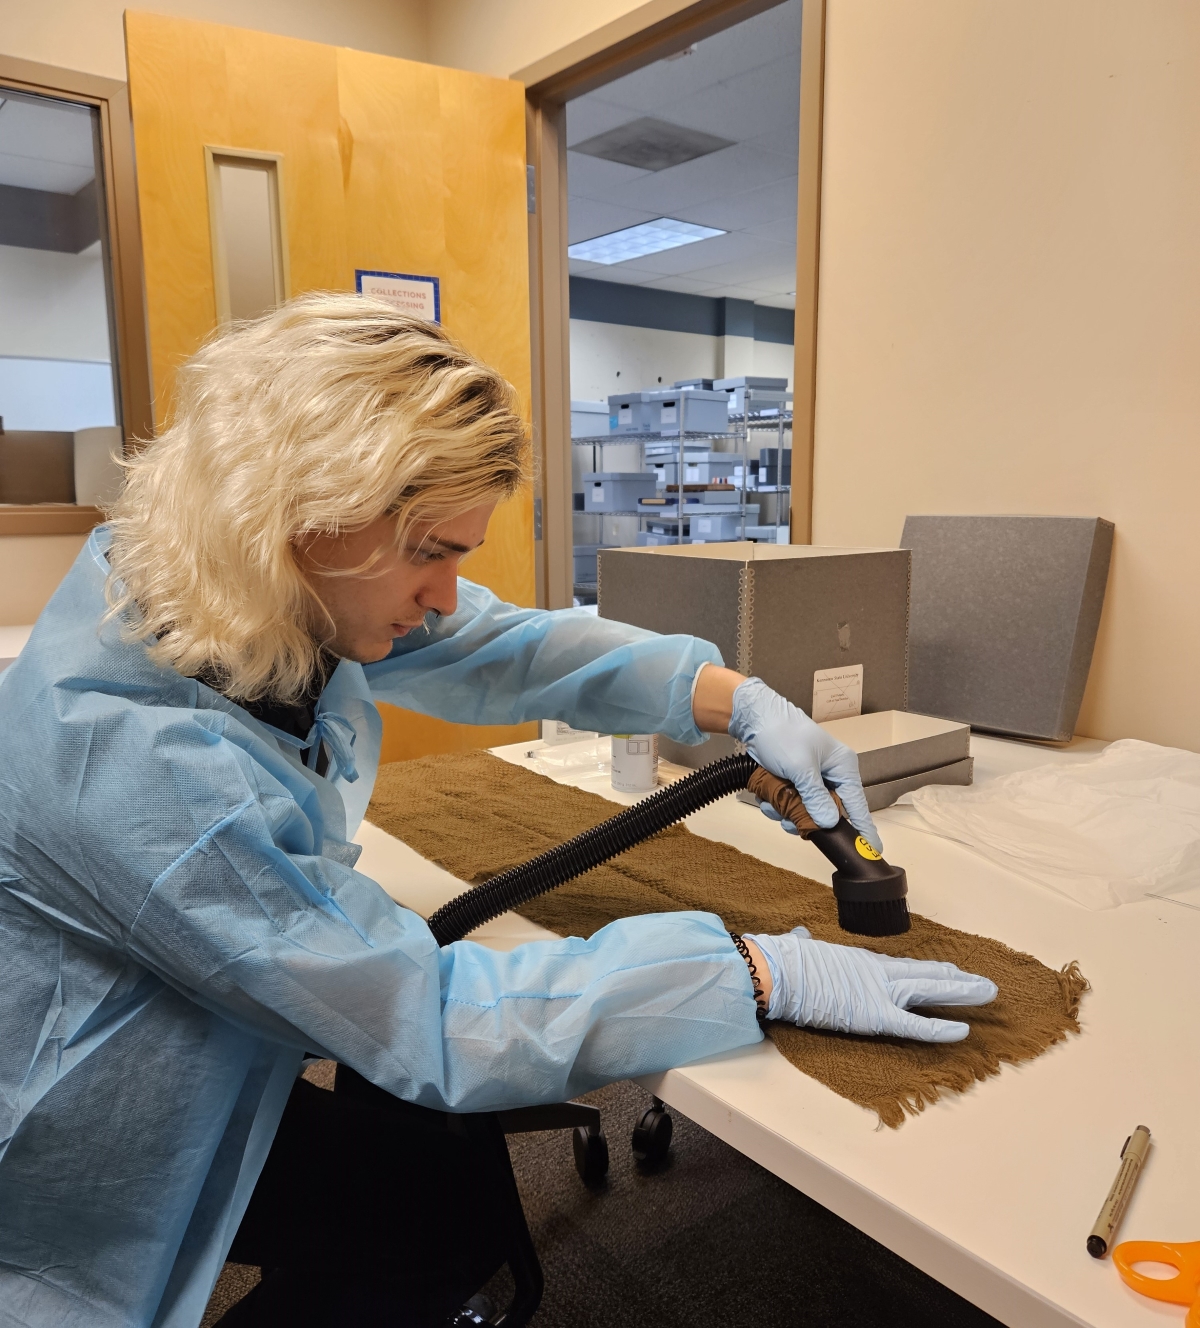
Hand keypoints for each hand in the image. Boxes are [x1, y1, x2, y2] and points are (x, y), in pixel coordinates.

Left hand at [728, 676, 880, 851]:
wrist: (753, 717)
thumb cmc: (781, 734)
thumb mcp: (800, 768)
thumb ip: (815, 798)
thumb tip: (829, 823)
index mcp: (842, 767)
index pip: (857, 804)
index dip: (864, 828)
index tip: (873, 850)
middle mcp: (831, 774)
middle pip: (827, 812)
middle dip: (805, 819)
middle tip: (789, 821)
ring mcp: (811, 779)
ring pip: (805, 811)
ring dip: (786, 812)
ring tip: (771, 802)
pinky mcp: (793, 780)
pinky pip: (790, 804)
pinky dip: (777, 805)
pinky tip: (765, 797)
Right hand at [746, 927, 997, 1042]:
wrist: (780, 970)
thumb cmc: (786, 959)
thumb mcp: (801, 947)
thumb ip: (806, 943)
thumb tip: (799, 936)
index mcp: (863, 961)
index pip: (905, 968)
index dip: (932, 971)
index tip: (952, 971)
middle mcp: (878, 972)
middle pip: (927, 975)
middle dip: (958, 980)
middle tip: (984, 984)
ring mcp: (880, 992)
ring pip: (931, 991)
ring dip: (962, 993)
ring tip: (987, 993)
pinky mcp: (876, 1015)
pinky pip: (915, 1025)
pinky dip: (940, 1029)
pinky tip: (964, 1031)